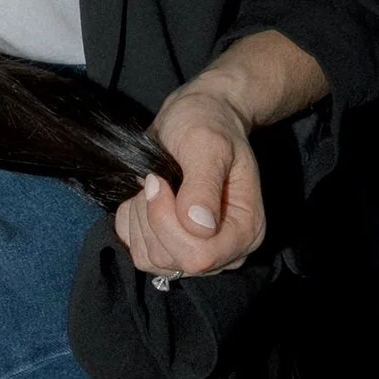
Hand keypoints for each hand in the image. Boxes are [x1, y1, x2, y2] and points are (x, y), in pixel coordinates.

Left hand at [112, 81, 265, 286]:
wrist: (197, 118)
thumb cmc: (208, 126)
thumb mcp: (207, 145)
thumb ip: (204, 185)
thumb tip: (200, 227)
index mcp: (247, 230)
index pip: (200, 255)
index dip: (168, 222)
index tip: (159, 180)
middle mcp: (226, 251)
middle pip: (174, 260)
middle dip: (152, 217)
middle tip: (155, 179)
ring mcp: (198, 253)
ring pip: (152, 260)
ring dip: (140, 219)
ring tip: (153, 185)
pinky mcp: (171, 250)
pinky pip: (138, 253)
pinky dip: (131, 224)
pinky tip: (143, 199)